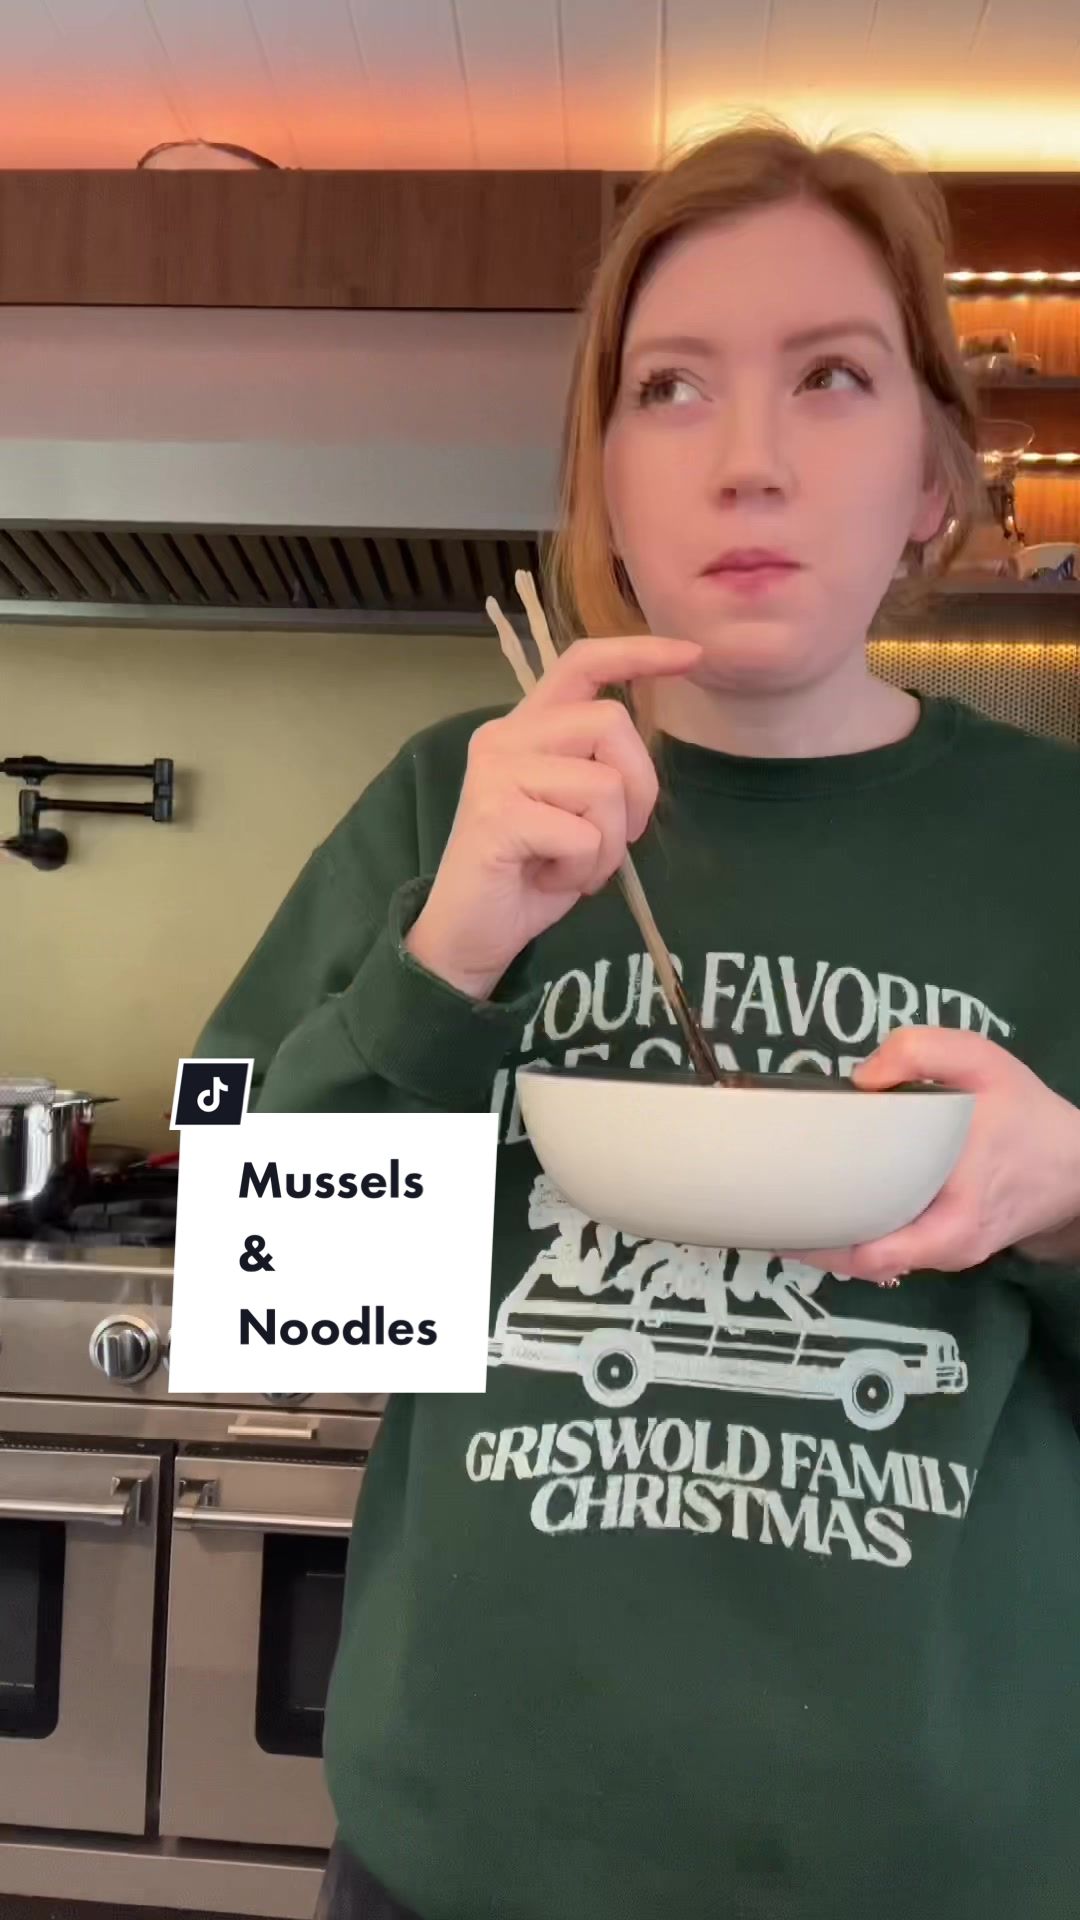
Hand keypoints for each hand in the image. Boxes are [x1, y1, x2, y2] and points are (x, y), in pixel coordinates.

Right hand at [404, 633, 701, 999]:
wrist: (468, 935)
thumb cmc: (527, 875)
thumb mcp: (573, 810)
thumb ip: (596, 768)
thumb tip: (642, 755)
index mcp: (525, 728)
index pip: (582, 663)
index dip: (639, 653)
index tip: (692, 656)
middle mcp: (505, 736)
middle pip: (611, 721)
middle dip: (640, 785)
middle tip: (618, 837)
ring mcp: (496, 772)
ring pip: (604, 784)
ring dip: (609, 842)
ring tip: (574, 866)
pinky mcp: (497, 814)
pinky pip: (583, 834)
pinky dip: (584, 869)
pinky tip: (552, 881)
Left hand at [783, 1027, 1079, 1283]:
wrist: (1078, 1164)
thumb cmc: (1026, 1115)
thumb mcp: (983, 1062)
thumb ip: (922, 1052)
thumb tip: (862, 1077)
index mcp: (952, 1221)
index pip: (873, 1254)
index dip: (822, 1242)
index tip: (781, 1218)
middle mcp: (943, 1250)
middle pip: (861, 1262)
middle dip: (812, 1241)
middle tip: (765, 1208)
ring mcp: (943, 1253)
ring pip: (873, 1259)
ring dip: (830, 1239)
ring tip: (782, 1209)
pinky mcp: (942, 1247)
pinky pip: (890, 1248)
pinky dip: (856, 1233)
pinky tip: (823, 1209)